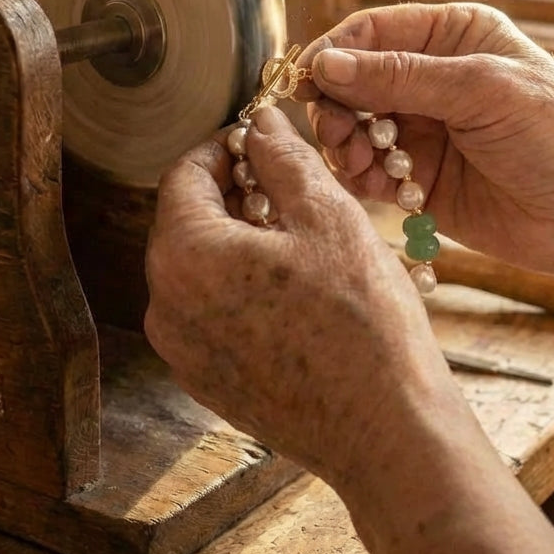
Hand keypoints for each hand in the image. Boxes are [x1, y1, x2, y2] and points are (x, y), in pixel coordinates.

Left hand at [144, 105, 462, 482]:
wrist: (386, 431)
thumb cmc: (362, 321)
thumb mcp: (327, 215)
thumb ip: (283, 158)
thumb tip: (259, 122)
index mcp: (185, 255)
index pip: (183, 175)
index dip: (222, 148)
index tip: (257, 142)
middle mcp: (166, 306)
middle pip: (185, 221)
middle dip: (230, 192)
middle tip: (283, 183)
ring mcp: (182, 351)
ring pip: (197, 267)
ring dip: (235, 238)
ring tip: (294, 234)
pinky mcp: (206, 382)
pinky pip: (208, 311)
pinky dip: (237, 284)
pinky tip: (290, 285)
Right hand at [297, 3, 553, 281]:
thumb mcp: (480, 89)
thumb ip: (400, 76)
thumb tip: (326, 65)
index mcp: (453, 36)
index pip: (372, 32)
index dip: (334, 53)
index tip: (307, 82)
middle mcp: (433, 78)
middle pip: (354, 81)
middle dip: (337, 106)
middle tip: (337, 133)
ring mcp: (424, 129)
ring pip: (354, 128)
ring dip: (346, 145)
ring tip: (362, 164)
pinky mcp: (421, 177)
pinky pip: (369, 171)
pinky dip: (361, 178)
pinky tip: (376, 187)